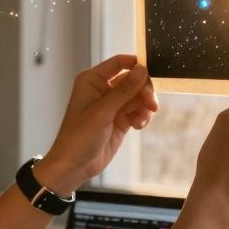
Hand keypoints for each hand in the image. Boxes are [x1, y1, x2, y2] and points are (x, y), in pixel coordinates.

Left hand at [37, 55, 159, 194]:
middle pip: (132, 80)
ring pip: (137, 96)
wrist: (74, 166)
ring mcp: (112, 105)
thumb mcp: (102, 112)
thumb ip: (124, 90)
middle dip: (144, 91)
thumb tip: (142, 70)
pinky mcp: (120, 120)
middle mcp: (103, 90)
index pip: (119, 63)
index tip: (153, 70)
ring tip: (143, 119)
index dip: (136, 64)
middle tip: (151, 104)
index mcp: (92, 80)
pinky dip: (142, 116)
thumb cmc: (78, 137)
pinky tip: (139, 125)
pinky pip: (137, 111)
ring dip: (144, 105)